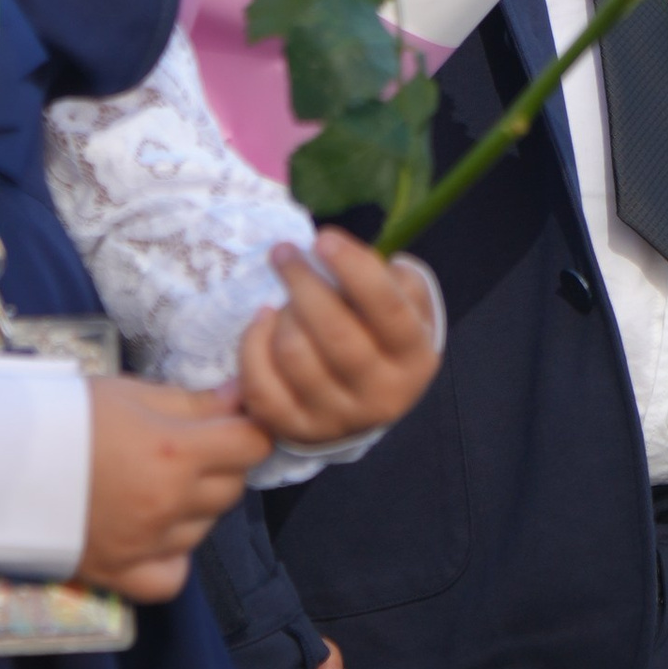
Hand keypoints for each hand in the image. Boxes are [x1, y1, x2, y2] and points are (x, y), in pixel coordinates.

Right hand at [79, 378, 272, 599]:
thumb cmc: (60, 414)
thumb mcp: (130, 392)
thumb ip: (192, 402)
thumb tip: (240, 399)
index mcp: (174, 451)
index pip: (253, 445)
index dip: (248, 428)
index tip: (233, 422)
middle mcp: (169, 503)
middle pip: (232, 487)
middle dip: (221, 464)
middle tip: (187, 447)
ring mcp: (147, 544)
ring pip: (206, 528)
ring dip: (196, 506)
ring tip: (158, 483)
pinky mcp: (121, 574)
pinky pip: (172, 577)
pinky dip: (173, 556)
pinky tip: (156, 533)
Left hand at [234, 233, 441, 446]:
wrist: (367, 396)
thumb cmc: (381, 332)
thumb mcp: (404, 302)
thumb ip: (386, 276)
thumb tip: (343, 258)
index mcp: (414, 357)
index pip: (387, 309)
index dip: (354, 269)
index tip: (323, 238)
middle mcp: (381, 396)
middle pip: (335, 333)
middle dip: (302, 282)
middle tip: (285, 251)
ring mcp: (337, 419)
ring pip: (294, 355)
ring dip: (282, 313)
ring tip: (284, 298)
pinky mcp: (296, 430)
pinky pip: (261, 386)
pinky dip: (253, 345)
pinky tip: (262, 322)